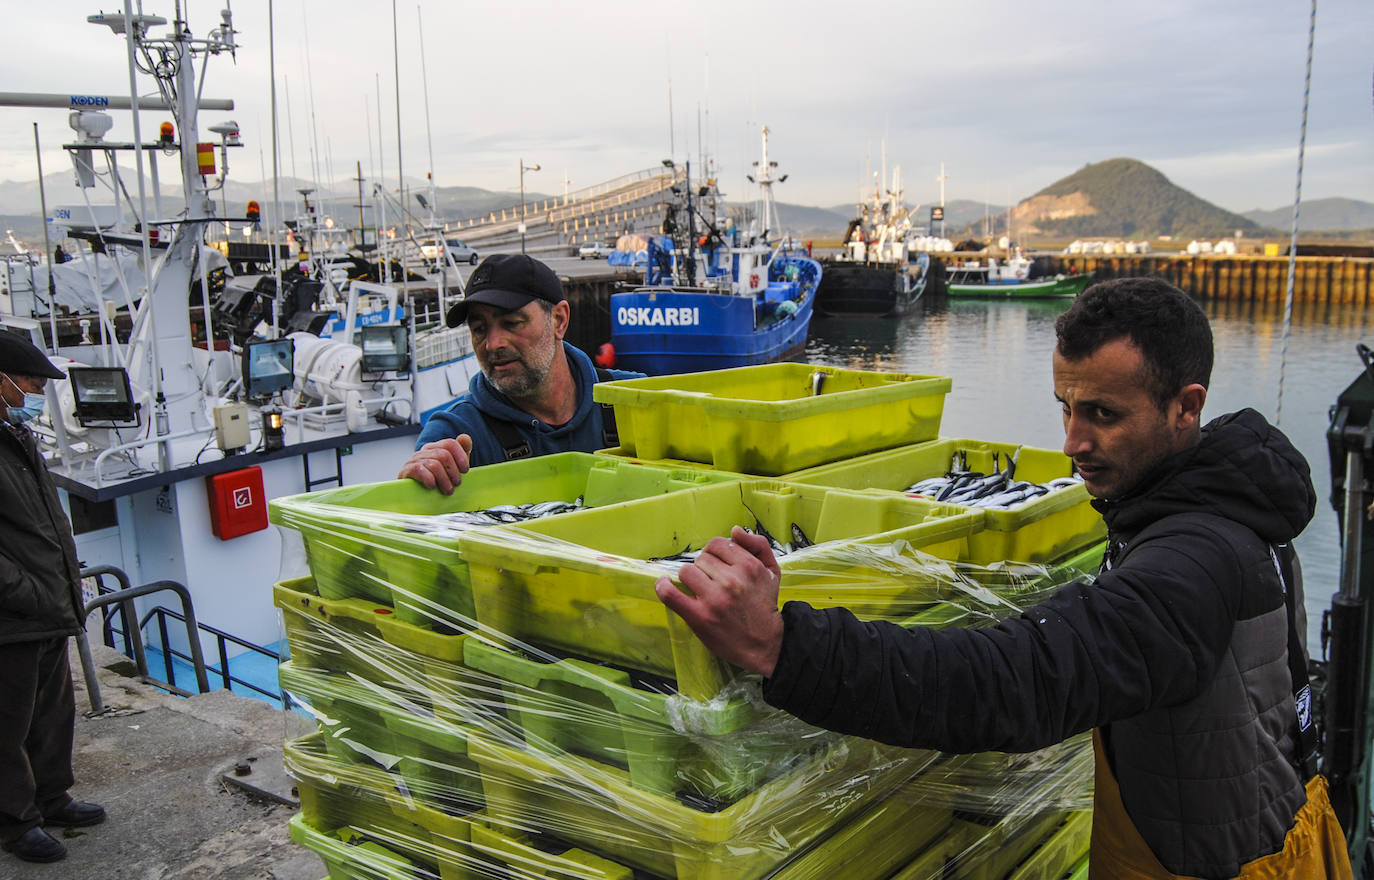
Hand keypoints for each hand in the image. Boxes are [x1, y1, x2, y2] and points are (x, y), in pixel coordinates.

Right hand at [397, 435, 472, 493]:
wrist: (416, 498)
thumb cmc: (437, 482)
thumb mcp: (453, 467)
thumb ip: (461, 451)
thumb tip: (465, 437)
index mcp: (435, 448)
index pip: (450, 444)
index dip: (461, 457)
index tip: (465, 470)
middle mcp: (423, 451)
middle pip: (444, 455)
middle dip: (454, 472)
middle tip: (457, 484)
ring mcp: (413, 460)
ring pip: (435, 465)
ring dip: (445, 480)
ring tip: (448, 490)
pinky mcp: (406, 471)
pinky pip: (420, 470)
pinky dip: (429, 479)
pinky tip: (432, 487)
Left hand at [654, 525, 784, 677]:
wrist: (765, 645)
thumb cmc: (765, 606)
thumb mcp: (772, 571)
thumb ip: (758, 545)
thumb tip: (734, 531)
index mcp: (749, 566)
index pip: (717, 544)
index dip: (715, 553)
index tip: (718, 566)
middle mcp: (732, 581)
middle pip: (701, 558)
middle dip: (705, 568)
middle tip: (713, 583)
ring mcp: (714, 599)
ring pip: (687, 571)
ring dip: (690, 578)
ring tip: (699, 589)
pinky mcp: (699, 617)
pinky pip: (670, 594)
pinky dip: (663, 587)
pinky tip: (664, 584)